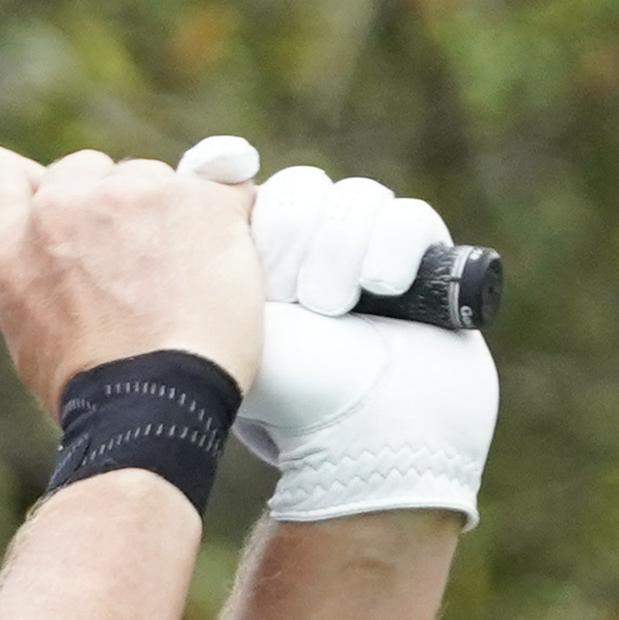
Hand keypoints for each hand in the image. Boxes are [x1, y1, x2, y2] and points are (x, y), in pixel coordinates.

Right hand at [0, 145, 264, 409]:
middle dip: (104, 204)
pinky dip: (225, 219)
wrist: (158, 411)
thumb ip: (34, 268)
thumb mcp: (28, 332)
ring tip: (179, 283)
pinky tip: (221, 267)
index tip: (47, 202)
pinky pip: (222, 187)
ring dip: (164, 215)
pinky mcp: (201, 198)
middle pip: (82, 169)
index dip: (23, 185)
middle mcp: (64, 205)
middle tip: (128, 264)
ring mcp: (135, 193)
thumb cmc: (93, 391)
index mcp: (9, 244)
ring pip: (150, 178)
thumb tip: (57, 248)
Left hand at [172, 136, 498, 524]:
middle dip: (297, 241)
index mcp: (258, 266)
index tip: (253, 243)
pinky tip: (383, 289)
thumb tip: (194, 181)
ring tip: (335, 308)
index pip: (256, 193)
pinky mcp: (423, 263)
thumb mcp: (224, 326)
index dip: (259, 214)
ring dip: (341, 252)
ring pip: (355, 198)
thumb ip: (198, 260)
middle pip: (302, 190)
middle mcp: (313, 256)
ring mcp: (369, 257)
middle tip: (297, 299)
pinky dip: (393, 249)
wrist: (367, 439)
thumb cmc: (289, 397)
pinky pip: (408, 216)